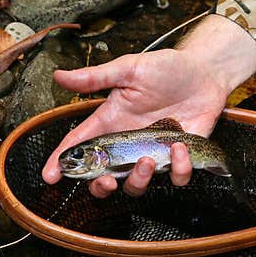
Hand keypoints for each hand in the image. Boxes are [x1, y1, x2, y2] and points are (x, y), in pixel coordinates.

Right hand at [41, 15, 255, 197]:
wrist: (204, 72)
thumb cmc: (166, 69)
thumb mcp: (129, 69)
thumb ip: (95, 78)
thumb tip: (59, 76)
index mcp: (111, 123)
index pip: (80, 146)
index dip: (62, 163)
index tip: (50, 176)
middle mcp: (128, 145)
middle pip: (104, 178)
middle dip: (101, 187)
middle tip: (107, 182)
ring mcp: (153, 155)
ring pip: (137, 185)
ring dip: (140, 180)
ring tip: (148, 161)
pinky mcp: (178, 159)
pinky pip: (175, 177)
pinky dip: (178, 168)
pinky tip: (180, 147)